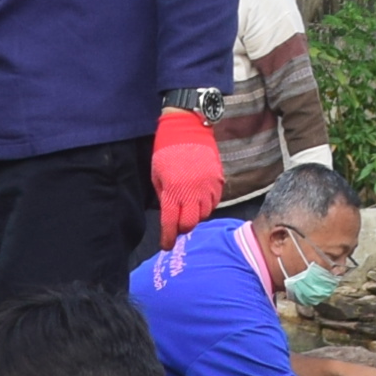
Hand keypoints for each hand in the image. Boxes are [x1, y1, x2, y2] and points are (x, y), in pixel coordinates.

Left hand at [151, 108, 223, 243]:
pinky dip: (207, 205)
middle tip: (178, 225)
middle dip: (183, 227)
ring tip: (189, 210)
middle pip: (191, 223)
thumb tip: (169, 215)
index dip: (168, 238)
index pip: (171, 223)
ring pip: (205, 214)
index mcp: (173, 191)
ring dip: (196, 216)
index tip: (166, 245)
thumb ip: (164, 197)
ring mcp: (208, 186)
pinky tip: (199, 200)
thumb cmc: (167, 152)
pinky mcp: (218, 180)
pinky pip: (215, 202)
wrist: (188, 129)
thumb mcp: (157, 176)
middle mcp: (192, 191)